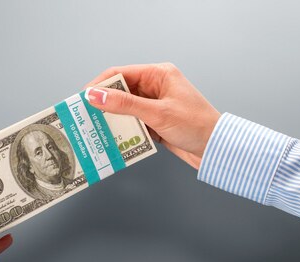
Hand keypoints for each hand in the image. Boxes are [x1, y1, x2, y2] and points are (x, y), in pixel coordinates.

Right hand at [84, 63, 220, 169]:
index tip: (83, 98)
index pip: (121, 74)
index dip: (100, 85)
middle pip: (120, 92)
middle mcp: (155, 87)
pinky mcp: (154, 122)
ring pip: (124, 109)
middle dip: (104, 104)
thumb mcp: (157, 113)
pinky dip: (123, 130)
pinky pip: (132, 123)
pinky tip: (114, 138)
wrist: (216, 148)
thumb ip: (125, 104)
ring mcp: (154, 105)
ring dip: (113, 119)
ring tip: (97, 129)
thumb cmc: (196, 125)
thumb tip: (96, 96)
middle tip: (86, 116)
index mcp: (158, 74)